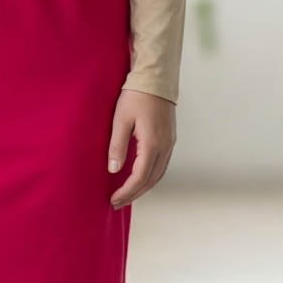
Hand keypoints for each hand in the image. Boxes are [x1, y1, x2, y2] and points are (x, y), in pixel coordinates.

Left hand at [108, 88, 175, 207]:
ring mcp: (169, 144)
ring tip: (127, 195)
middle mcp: (165, 147)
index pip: (139, 177)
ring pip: (158, 175)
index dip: (126, 192)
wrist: (156, 79)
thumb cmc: (136, 96)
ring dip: (143, 188)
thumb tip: (113, 170)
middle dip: (133, 194)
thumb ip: (117, 146)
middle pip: (150, 180)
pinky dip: (150, 177)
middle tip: (117, 203)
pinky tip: (140, 179)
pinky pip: (161, 165)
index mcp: (152, 144)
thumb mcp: (120, 119)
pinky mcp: (170, 139)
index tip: (113, 200)